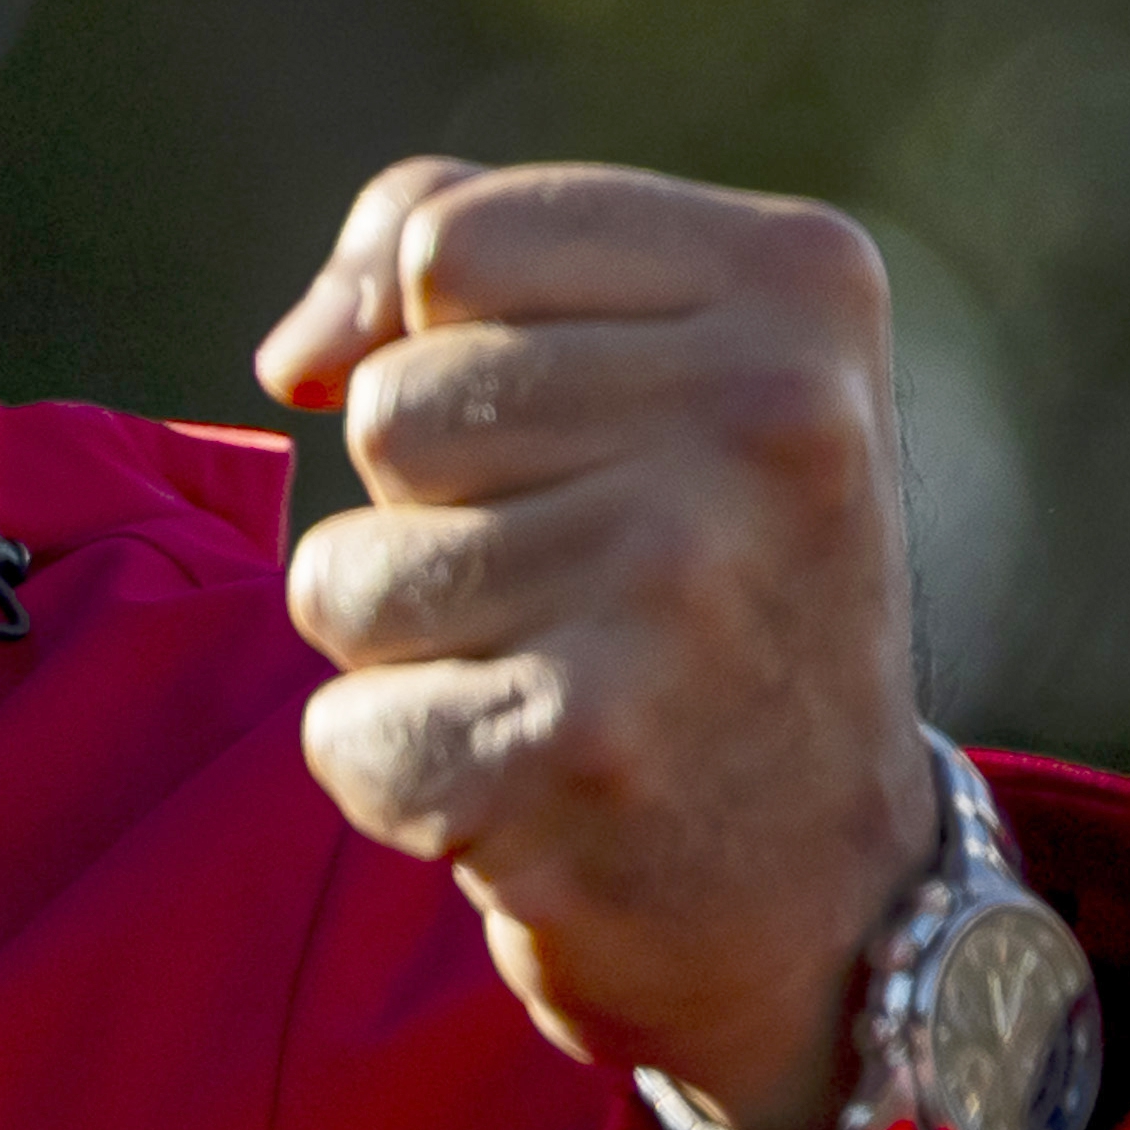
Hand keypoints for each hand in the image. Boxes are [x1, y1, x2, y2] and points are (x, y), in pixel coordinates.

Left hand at [254, 162, 941, 1129]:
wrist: (833, 888)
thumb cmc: (700, 575)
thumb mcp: (652, 354)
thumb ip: (439, 252)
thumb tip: (296, 357)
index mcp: (796, 282)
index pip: (444, 241)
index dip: (443, 341)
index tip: (572, 431)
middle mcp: (767, 420)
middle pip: (387, 409)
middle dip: (437, 510)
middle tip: (591, 588)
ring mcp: (679, 586)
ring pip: (343, 571)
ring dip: (413, 645)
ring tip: (566, 678)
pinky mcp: (585, 748)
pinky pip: (343, 729)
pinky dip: (402, 773)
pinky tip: (538, 788)